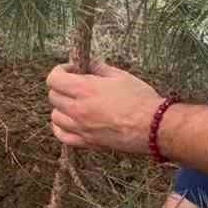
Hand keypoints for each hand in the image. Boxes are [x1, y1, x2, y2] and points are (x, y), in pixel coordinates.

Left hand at [47, 62, 161, 152]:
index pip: (54, 79)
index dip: (60, 71)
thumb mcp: (120, 75)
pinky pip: (63, 136)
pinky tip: (69, 121)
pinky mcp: (88, 142)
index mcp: (85, 89)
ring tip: (75, 103)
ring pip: (55, 116)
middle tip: (75, 84)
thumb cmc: (140, 98)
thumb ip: (98, 69)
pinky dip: (61, 127)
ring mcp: (81, 128)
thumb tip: (87, 66)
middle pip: (53, 96)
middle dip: (61, 87)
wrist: (153, 126)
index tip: (72, 70)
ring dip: (61, 107)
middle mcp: (78, 109)